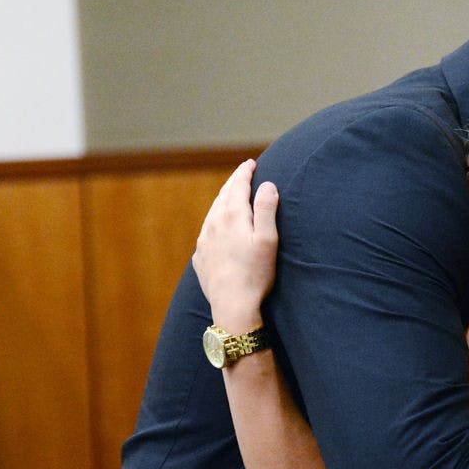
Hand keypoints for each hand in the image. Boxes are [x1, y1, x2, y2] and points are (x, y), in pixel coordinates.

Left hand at [192, 159, 278, 330]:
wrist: (232, 306)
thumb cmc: (256, 274)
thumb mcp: (268, 240)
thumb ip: (266, 209)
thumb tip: (267, 184)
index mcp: (232, 216)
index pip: (238, 185)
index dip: (245, 171)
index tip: (251, 163)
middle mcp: (214, 224)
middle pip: (223, 195)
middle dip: (233, 182)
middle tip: (243, 174)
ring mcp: (204, 240)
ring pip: (213, 212)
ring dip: (223, 200)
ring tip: (231, 196)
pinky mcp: (200, 256)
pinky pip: (207, 230)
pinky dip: (215, 220)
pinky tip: (219, 226)